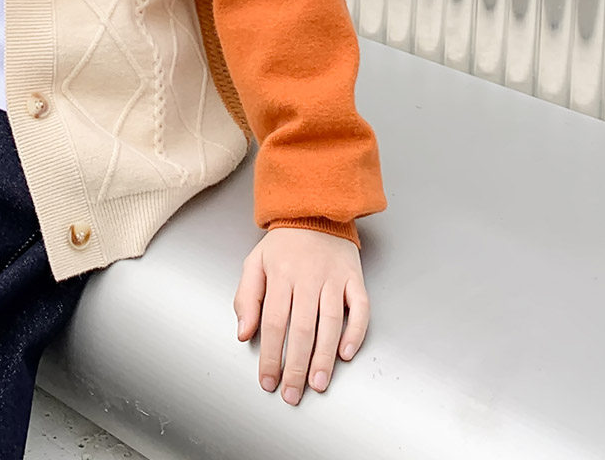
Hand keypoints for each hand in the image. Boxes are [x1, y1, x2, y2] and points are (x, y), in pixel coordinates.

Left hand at [234, 227, 368, 405]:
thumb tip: (244, 333)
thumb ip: (246, 298)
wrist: (315, 209)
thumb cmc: (283, 243)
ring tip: (318, 384)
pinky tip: (347, 353)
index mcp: (280, 274)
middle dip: (296, 366)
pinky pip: (360, 308)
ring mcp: (333, 278)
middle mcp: (307, 277)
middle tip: (292, 394)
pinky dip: (356, 332)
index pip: (273, 322)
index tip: (267, 381)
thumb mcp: (254, 262)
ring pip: (330, 322)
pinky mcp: (355, 278)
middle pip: (302, 328)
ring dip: (324, 357)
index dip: (270, 355)